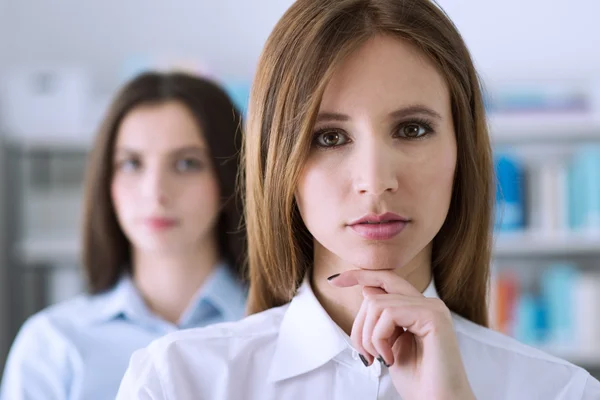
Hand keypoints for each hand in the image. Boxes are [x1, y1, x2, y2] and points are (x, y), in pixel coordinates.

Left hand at [328, 269, 474, 399]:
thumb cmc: (417, 381)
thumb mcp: (389, 344)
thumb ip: (381, 318)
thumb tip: (367, 289)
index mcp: (419, 308)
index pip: (386, 280)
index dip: (360, 276)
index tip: (335, 280)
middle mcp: (428, 303)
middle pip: (375, 294)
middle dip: (359, 325)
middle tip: (365, 356)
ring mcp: (433, 307)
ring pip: (377, 304)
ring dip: (368, 337)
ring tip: (378, 359)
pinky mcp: (433, 316)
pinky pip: (388, 313)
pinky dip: (379, 338)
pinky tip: (389, 359)